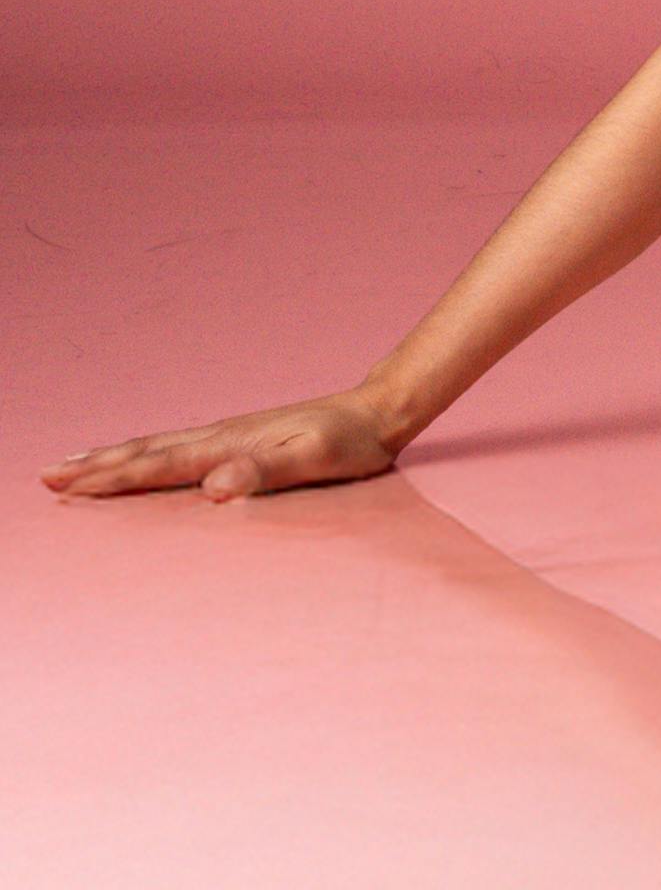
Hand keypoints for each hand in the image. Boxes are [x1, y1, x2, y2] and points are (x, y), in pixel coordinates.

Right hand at [43, 391, 401, 502]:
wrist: (377, 410)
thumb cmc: (350, 442)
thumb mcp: (316, 460)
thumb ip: (267, 472)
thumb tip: (214, 486)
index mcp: (230, 444)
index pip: (160, 464)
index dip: (114, 477)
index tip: (68, 484)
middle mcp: (221, 436)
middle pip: (147, 451)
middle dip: (97, 465)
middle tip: (48, 475)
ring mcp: (228, 435)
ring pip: (158, 447)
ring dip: (114, 457)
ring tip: (75, 464)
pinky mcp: (239, 440)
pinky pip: (178, 450)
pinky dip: (146, 455)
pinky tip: (142, 460)